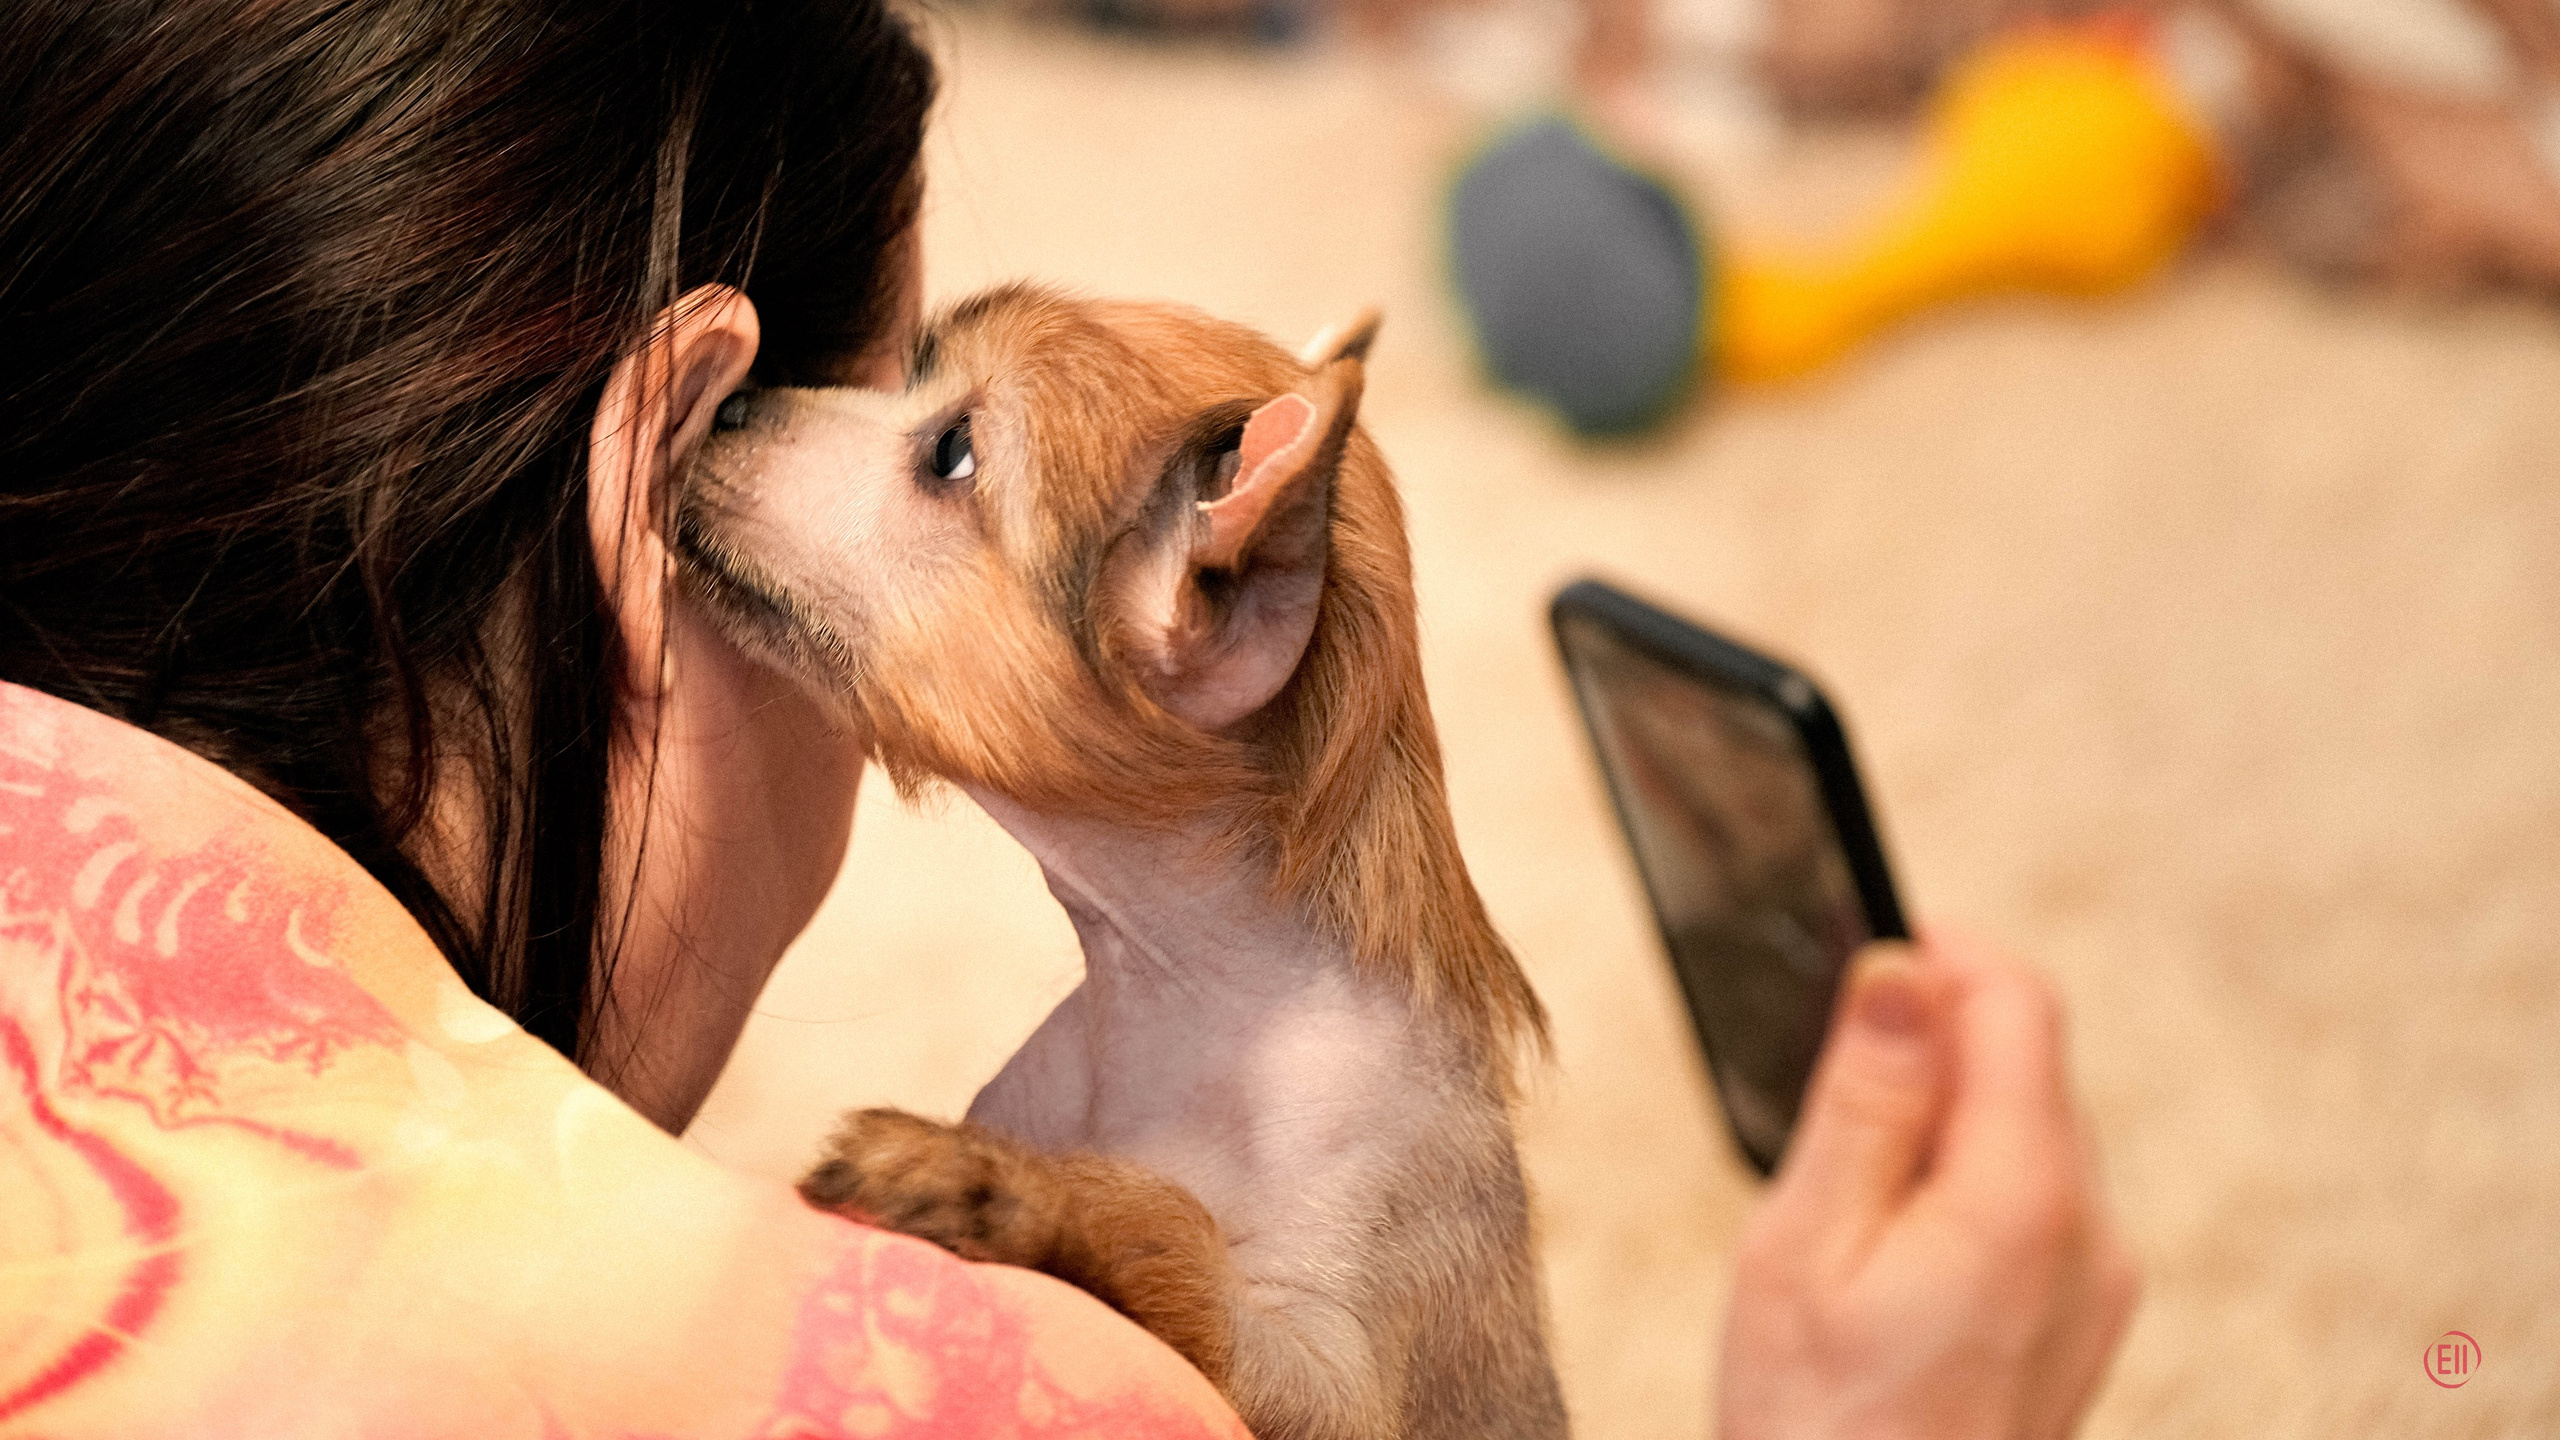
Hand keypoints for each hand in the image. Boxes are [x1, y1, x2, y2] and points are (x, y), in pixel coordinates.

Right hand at [1716, 930, 2139, 1439]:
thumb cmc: (1817, 1427)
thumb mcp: (1804, 1246)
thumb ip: (1866, 1100)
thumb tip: (1902, 970)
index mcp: (2021, 1200)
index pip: (2020, 1003)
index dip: (1942, 953)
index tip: (1862, 959)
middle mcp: (2088, 1232)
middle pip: (2029, 1061)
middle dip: (1932, 1041)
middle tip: (1822, 1094)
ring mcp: (2097, 1280)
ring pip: (2030, 1126)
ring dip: (1944, 1115)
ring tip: (1844, 1194)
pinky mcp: (2083, 1314)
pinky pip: (2036, 1196)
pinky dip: (1965, 1177)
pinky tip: (1888, 1245)